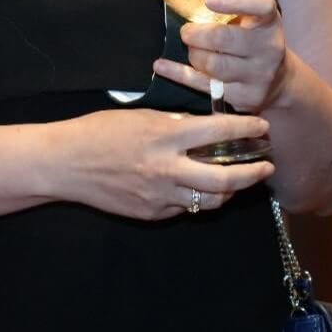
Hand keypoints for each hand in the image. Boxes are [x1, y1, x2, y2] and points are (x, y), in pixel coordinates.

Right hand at [52, 109, 273, 220]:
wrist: (65, 164)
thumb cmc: (99, 131)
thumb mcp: (140, 117)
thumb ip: (174, 124)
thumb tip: (202, 127)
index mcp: (165, 137)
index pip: (218, 132)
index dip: (246, 128)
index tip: (262, 127)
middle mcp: (167, 169)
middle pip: (224, 178)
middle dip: (252, 173)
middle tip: (266, 166)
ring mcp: (159, 196)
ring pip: (209, 200)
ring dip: (228, 190)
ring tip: (237, 180)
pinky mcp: (151, 214)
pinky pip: (183, 208)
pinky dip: (194, 198)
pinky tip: (194, 188)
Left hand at [153, 0, 291, 113]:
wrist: (278, 81)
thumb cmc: (256, 41)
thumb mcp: (255, 20)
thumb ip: (232, 8)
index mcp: (270, 22)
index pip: (260, 6)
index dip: (234, 1)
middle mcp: (269, 48)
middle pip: (224, 39)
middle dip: (197, 34)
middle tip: (186, 31)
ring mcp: (258, 76)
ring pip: (213, 65)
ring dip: (194, 54)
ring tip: (191, 48)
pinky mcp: (243, 97)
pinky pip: (204, 85)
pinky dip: (179, 74)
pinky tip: (161, 66)